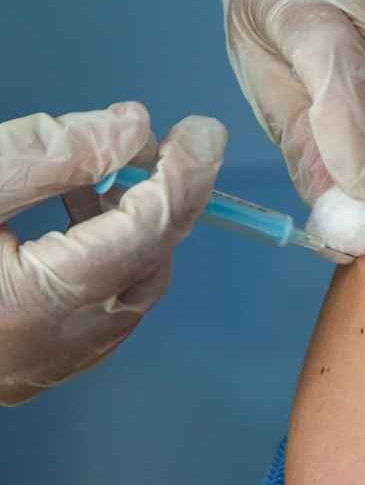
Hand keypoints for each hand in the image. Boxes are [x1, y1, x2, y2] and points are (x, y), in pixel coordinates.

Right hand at [0, 103, 226, 404]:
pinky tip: (85, 210)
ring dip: (142, 221)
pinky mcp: (52, 358)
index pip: (145, 233)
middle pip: (151, 258)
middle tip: (181, 145)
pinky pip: (113, 298)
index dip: (183, 176)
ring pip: (137, 282)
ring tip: (115, 171)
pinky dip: (116, 248)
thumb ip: (48, 153)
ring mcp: (61, 359)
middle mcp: (64, 343)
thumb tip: (135, 126)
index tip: (205, 132)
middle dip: (172, 196)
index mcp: (38, 304)